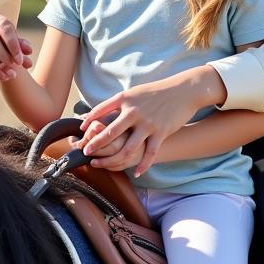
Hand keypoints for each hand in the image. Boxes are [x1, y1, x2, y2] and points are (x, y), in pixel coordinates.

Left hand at [80, 72, 215, 177]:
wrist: (184, 90)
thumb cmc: (156, 92)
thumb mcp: (134, 93)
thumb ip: (119, 103)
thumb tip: (100, 113)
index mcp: (125, 99)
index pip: (100, 110)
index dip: (88, 122)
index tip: (80, 131)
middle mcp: (134, 112)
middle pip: (110, 133)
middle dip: (95, 145)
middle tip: (86, 152)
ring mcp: (148, 124)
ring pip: (127, 148)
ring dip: (113, 160)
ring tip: (103, 165)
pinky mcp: (161, 132)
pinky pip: (149, 153)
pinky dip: (142, 165)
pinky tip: (136, 172)